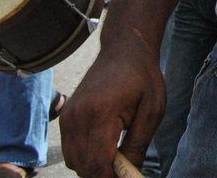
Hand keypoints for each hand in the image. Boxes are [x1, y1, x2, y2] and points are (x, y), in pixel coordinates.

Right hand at [60, 37, 165, 177]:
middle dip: (103, 176)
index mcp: (100, 114)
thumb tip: (129, 175)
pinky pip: (69, 150)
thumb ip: (138, 147)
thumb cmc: (142, 78)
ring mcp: (67, 116)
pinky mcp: (64, 116)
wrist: (124, 50)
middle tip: (124, 171)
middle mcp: (77, 117)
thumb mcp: (152, 112)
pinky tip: (105, 148)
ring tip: (116, 159)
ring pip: (73, 161)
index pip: (96, 165)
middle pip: (83, 167)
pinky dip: (84, 157)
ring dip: (92, 168)